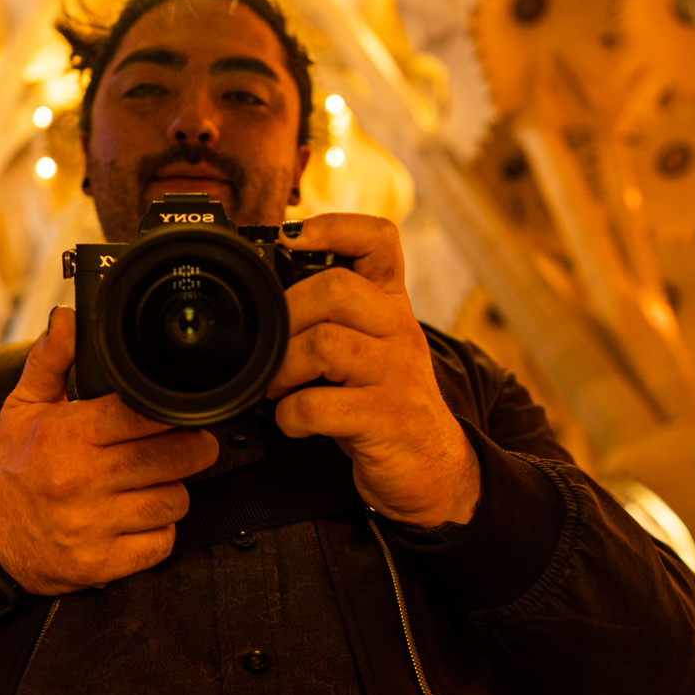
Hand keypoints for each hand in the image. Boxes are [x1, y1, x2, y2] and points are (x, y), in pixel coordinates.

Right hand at [0, 306, 220, 594]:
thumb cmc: (7, 471)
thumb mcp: (21, 408)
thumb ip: (50, 361)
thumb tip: (67, 318)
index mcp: (67, 437)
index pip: (142, 415)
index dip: (172, 412)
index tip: (178, 414)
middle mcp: (81, 481)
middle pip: (173, 458)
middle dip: (192, 450)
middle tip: (189, 446)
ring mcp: (92, 526)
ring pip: (174, 501)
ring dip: (173, 492)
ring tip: (156, 483)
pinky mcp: (100, 565)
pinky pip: (161, 543)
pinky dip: (159, 532)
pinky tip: (141, 520)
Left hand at [266, 214, 480, 527]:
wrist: (431, 466)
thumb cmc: (383, 401)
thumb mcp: (368, 347)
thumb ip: (331, 317)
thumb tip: (264, 295)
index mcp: (390, 305)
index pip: (379, 240)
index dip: (335, 227)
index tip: (291, 237)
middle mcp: (399, 330)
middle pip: (334, 288)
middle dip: (286, 316)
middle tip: (269, 347)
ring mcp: (396, 374)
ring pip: (324, 343)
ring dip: (282, 368)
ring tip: (277, 388)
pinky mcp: (387, 418)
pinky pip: (318, 405)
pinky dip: (291, 416)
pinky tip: (294, 423)